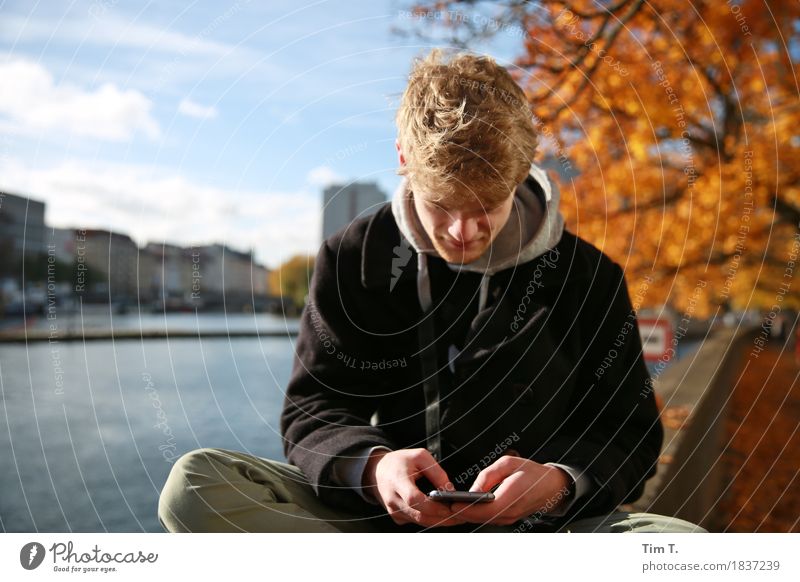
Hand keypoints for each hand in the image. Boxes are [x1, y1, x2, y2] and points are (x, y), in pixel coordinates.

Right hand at [362, 448, 466, 527]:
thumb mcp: (419, 456)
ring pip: (421, 522)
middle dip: (444, 518)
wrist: (377, 471)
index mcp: (397, 481)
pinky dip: (431, 519)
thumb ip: (436, 472)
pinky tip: (444, 514)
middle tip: (463, 515)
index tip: (451, 506)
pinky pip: (417, 521)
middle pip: (420, 516)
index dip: (434, 506)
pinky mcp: (397, 518)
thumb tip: (451, 490)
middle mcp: (393, 500)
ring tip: (459, 516)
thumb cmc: (399, 461)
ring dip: (440, 521)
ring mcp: (394, 511)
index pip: (415, 499)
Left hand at [449, 456, 571, 525]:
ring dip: (467, 515)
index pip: (487, 509)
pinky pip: (489, 519)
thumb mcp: (509, 463)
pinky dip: (475, 514)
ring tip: (448, 505)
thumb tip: (472, 492)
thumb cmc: (530, 471)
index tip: (452, 503)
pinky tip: (463, 507)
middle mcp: (512, 510)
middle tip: (443, 505)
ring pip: (484, 520)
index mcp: (513, 494)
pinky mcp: (508, 518)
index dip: (468, 508)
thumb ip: (489, 476)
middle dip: (462, 513)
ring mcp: (511, 517)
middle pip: (482, 518)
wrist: (551, 485)